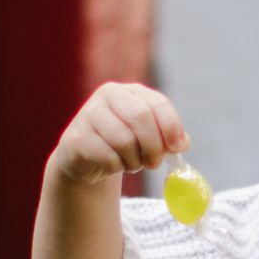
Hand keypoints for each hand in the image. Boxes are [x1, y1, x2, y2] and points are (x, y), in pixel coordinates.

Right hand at [49, 81, 188, 190]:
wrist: (85, 159)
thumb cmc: (122, 144)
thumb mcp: (148, 137)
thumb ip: (167, 138)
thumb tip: (182, 142)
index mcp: (129, 91)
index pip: (157, 102)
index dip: (171, 126)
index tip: (178, 147)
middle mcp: (107, 95)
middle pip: (141, 117)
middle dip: (153, 146)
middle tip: (155, 163)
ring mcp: (88, 114)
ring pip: (124, 140)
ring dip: (135, 160)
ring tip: (132, 164)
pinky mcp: (76, 137)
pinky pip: (107, 156)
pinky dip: (117, 167)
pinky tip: (114, 165)